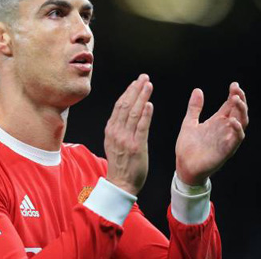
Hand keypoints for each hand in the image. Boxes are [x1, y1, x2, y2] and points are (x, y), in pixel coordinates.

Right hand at [104, 74, 153, 195]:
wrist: (120, 183)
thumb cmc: (120, 163)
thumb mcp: (113, 142)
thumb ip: (118, 128)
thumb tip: (125, 113)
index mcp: (111, 129)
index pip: (119, 105)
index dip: (128, 92)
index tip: (135, 82)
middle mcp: (117, 132)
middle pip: (126, 105)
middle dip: (136, 89)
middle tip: (144, 77)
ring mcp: (126, 139)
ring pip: (134, 113)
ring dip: (141, 97)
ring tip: (148, 85)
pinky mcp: (136, 146)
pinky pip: (141, 127)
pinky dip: (145, 115)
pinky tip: (149, 104)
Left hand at [175, 82, 248, 185]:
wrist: (183, 165)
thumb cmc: (188, 146)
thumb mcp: (189, 122)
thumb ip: (194, 108)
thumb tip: (198, 90)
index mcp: (217, 122)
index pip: (230, 106)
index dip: (234, 95)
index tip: (234, 85)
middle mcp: (224, 129)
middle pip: (238, 112)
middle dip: (240, 100)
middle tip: (237, 90)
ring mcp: (226, 139)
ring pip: (241, 124)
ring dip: (241, 112)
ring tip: (237, 100)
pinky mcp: (225, 150)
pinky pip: (236, 140)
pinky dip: (237, 130)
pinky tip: (233, 121)